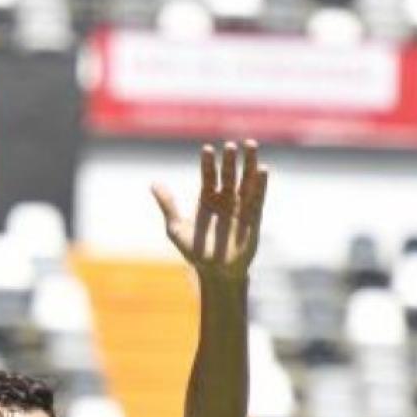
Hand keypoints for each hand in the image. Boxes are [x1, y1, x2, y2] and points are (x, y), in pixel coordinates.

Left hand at [152, 140, 267, 289]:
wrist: (215, 272)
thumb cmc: (194, 252)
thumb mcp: (176, 228)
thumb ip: (168, 205)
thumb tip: (154, 183)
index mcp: (206, 199)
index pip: (208, 176)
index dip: (208, 163)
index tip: (206, 149)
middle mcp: (224, 199)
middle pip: (228, 174)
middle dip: (229, 160)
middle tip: (230, 145)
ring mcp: (240, 207)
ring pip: (245, 181)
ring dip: (248, 164)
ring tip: (249, 146)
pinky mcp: (253, 217)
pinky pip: (257, 197)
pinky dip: (260, 184)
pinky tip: (262, 169)